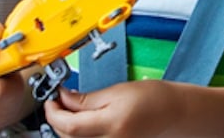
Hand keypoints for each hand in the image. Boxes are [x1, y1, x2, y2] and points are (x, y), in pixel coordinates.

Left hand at [43, 81, 178, 137]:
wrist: (173, 112)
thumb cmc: (152, 98)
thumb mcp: (117, 91)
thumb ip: (87, 99)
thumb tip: (63, 98)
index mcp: (112, 124)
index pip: (70, 126)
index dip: (54, 113)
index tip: (50, 100)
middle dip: (57, 120)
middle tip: (57, 102)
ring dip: (66, 129)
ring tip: (68, 111)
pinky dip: (78, 136)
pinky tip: (80, 124)